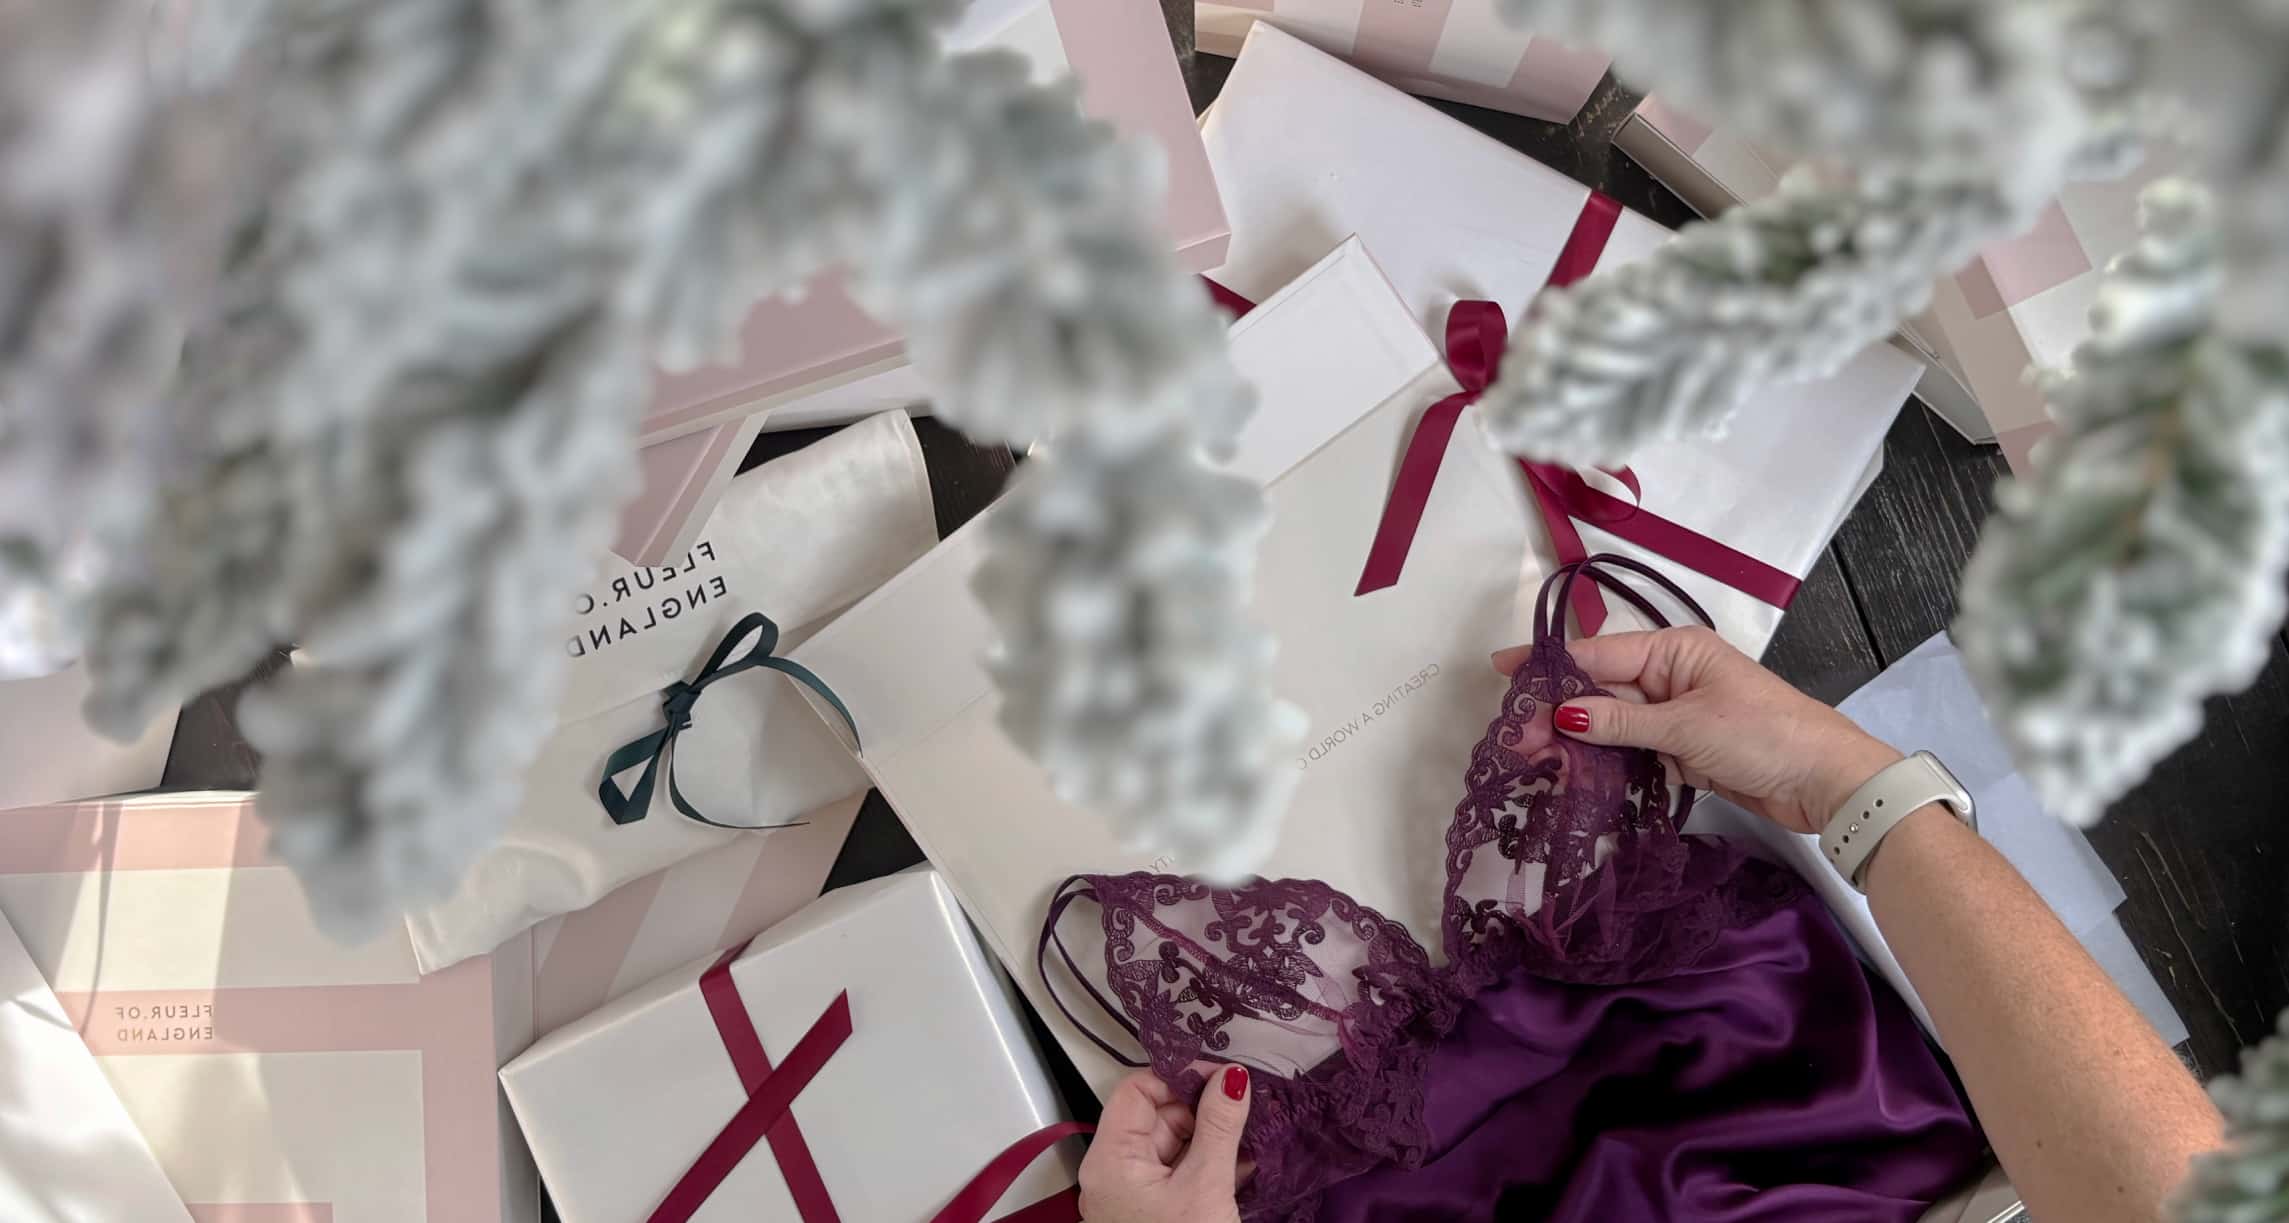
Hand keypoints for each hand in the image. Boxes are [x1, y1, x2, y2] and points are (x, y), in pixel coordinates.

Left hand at [1078, 1066, 1249, 1222]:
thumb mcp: (1206, 1184)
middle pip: (1156, 1116)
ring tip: (1253, 1125)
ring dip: (1212, 1135)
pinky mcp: (1156, 1212)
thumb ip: (1219, 1125)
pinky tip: (1246, 1158)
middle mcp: (1114, 1174)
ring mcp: (1134, 1195)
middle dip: (1202, 1106)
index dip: (1178, 1076)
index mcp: (1109, 1160)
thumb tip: (1233, 1074)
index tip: (1222, 1075)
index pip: (1135, 1091)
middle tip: (1247, 1101)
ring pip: (1173, 1145)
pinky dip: (1210, 1163)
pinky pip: (1181, 1173)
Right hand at [1493, 626, 1898, 835]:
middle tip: (1512, 740)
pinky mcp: (1682, 752)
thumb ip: (1620, 723)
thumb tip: (1562, 716)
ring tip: (1533, 762)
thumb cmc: (1762, 735)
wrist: (1823, 782)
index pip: (1598, 654)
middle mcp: (1670, 677)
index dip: (1548, 665)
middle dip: (1555, 712)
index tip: (1502, 672)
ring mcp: (1675, 716)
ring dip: (1575, 742)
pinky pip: (1630, 752)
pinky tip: (1572, 776)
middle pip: (1599, 690)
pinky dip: (1603, 763)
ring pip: (1610, 724)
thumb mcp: (1686, 726)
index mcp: (1674, 650)